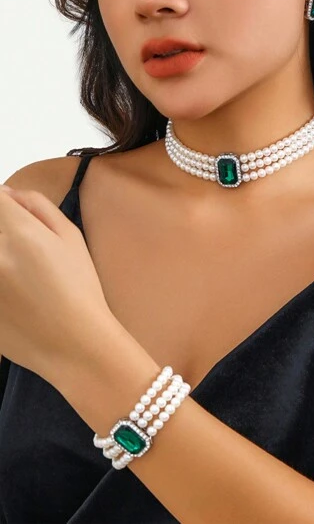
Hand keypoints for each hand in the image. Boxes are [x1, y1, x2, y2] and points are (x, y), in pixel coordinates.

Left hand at [0, 185, 114, 381]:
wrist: (75, 345)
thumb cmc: (81, 291)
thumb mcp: (73, 240)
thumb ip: (40, 207)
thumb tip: (11, 194)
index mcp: (21, 234)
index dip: (4, 204)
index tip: (9, 214)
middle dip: (3, 233)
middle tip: (22, 253)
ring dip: (2, 258)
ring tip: (19, 273)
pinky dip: (1, 283)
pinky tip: (15, 294)